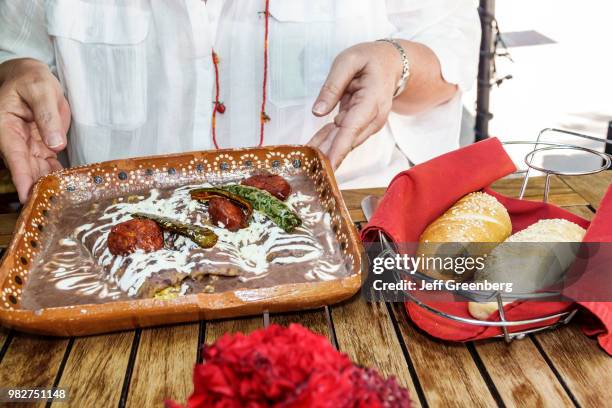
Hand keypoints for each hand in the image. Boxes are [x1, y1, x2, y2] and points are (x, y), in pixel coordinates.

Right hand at [0, 58, 69, 202]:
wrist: (32, 77)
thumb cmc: (32, 79)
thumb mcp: (41, 91)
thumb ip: (48, 117)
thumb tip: (56, 145)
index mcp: (7, 127)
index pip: (15, 157)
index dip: (22, 178)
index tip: (27, 198)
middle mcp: (16, 140)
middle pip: (26, 169)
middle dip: (36, 189)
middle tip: (50, 207)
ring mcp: (30, 146)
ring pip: (38, 170)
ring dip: (48, 186)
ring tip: (60, 204)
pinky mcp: (42, 147)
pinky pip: (49, 165)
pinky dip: (58, 176)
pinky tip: (68, 189)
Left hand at [308, 41, 401, 168]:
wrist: (391, 64)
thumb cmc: (371, 59)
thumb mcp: (348, 61)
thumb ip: (332, 85)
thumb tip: (317, 112)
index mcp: (372, 99)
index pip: (352, 128)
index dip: (339, 149)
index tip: (328, 166)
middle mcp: (374, 117)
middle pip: (347, 140)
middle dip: (327, 154)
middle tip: (306, 166)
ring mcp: (370, 124)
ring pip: (344, 141)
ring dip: (325, 149)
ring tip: (305, 158)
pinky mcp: (362, 125)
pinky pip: (342, 136)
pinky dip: (327, 141)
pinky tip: (312, 148)